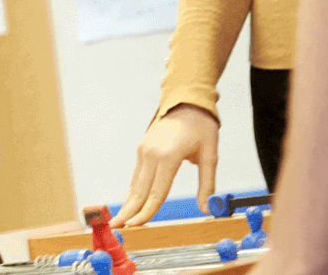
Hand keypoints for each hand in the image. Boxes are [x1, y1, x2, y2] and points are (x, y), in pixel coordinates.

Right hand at [113, 104, 218, 226]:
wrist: (188, 101)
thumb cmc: (201, 126)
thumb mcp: (210, 155)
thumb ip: (207, 184)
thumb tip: (207, 208)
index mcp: (168, 156)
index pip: (157, 191)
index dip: (147, 211)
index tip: (137, 226)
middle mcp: (151, 154)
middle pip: (139, 190)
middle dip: (128, 211)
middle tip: (117, 228)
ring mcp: (144, 150)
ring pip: (135, 183)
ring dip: (128, 202)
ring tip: (119, 220)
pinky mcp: (142, 149)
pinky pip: (137, 174)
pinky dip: (133, 190)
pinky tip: (130, 202)